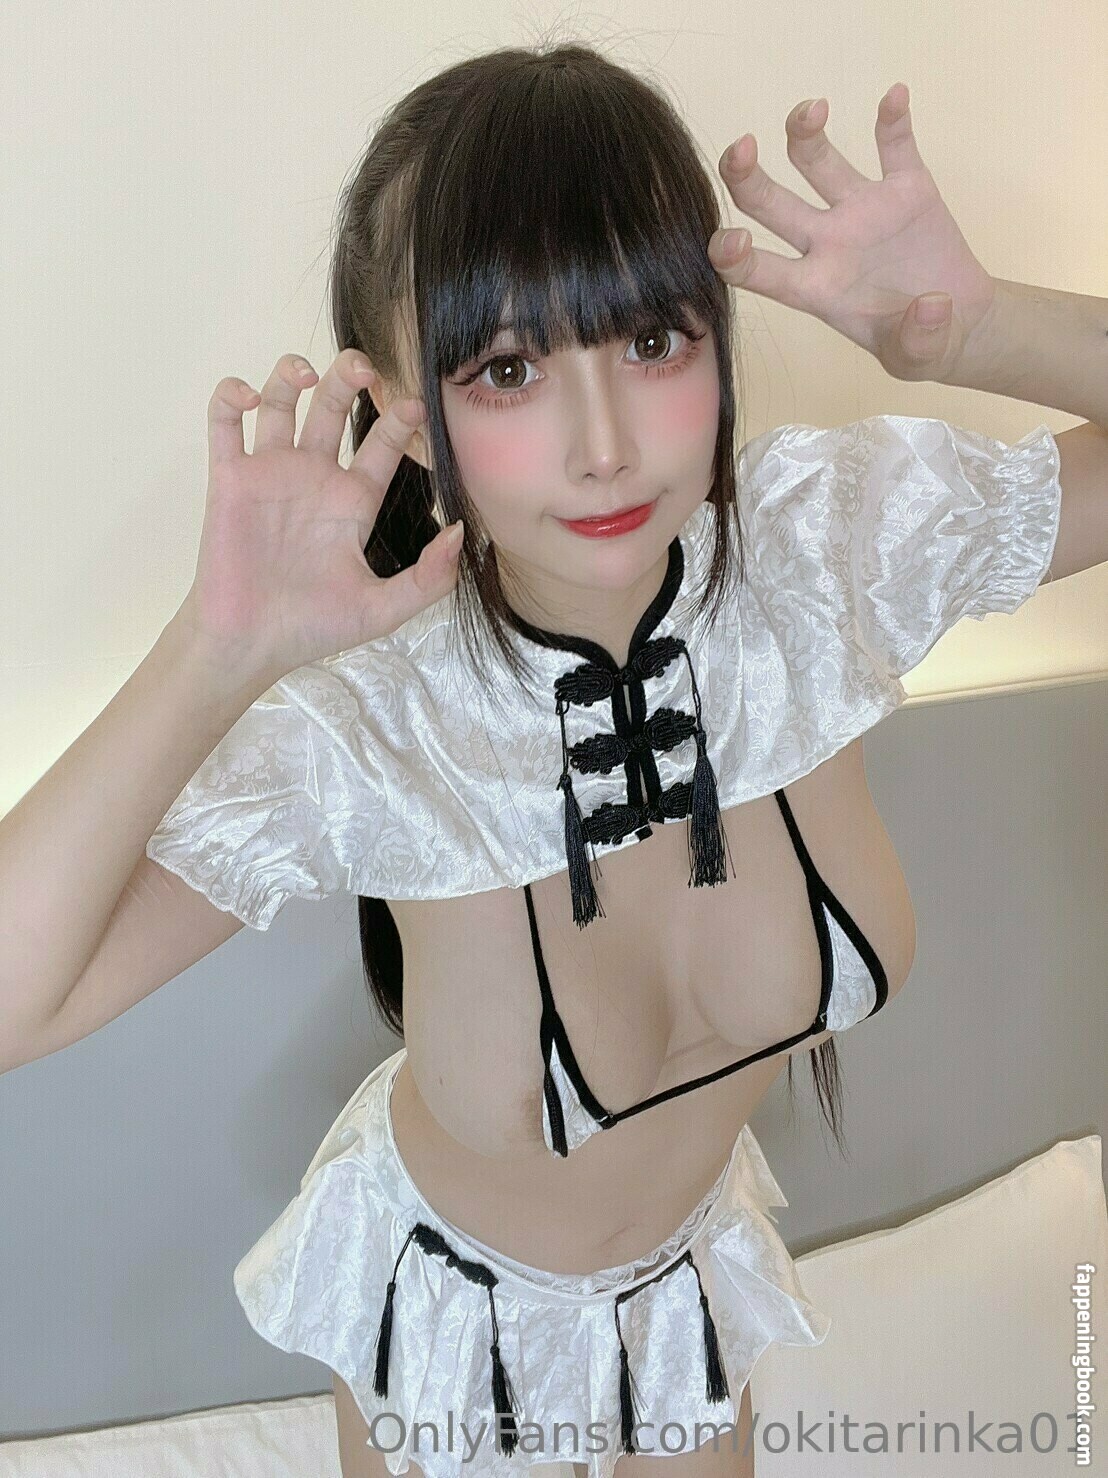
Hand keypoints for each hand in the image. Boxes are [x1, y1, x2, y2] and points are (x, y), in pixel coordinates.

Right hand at [179, 349, 461, 684]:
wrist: (250, 645)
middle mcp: (314, 479)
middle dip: (349, 377)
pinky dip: (234, 396)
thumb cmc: (312, 629)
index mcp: (352, 502)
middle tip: (363, 364)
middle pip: (335, 408)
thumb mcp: (383, 609)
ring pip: (282, 402)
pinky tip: (252, 399)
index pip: (383, 446)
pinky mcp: (230, 478)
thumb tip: (463, 534)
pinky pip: (226, 421)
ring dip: (290, 373)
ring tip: (307, 373)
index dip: (399, 420)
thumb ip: (429, 578)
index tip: (414, 404)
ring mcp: (271, 474)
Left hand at [708, 83, 998, 382]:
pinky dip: (893, 119)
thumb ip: (917, 341)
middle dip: (745, 176)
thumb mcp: (917, 358)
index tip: (727, 241)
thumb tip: (931, 307)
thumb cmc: (919, 344)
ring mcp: (863, 211)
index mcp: (816, 289)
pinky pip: (894, 145)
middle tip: (740, 148)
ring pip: (818, 162)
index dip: (734, 259)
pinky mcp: (906, 189)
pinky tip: (894, 96)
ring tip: (811, 110)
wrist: (959, 320)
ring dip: (805, 132)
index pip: (760, 272)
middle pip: (771, 205)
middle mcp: (828, 242)